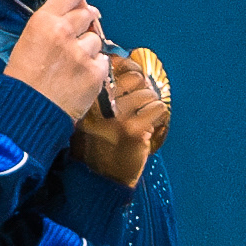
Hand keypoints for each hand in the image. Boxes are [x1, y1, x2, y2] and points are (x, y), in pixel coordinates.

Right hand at [4, 0, 108, 122]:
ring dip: (88, 49)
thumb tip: (75, 15)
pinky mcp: (95, 74)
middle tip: (75, 39)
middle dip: (84, 24)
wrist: (25, 115)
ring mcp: (82, 54)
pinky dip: (95, 69)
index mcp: (43, 22)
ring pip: (96, 39)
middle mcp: (64, 32)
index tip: (76, 8)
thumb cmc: (21, 81)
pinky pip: (103, 61)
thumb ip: (50, 25)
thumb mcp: (27, 42)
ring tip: (72, 65)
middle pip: (88, 13)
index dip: (77, 0)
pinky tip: (79, 77)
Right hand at [73, 54, 168, 187]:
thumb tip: (127, 66)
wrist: (100, 178)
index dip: (129, 68)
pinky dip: (159, 115)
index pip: (111, 66)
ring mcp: (115, 117)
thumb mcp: (92, 115)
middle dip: (142, 86)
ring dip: (151, 102)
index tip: (134, 75)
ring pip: (147, 92)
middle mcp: (98, 104)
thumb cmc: (99, 144)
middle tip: (142, 99)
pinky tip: (151, 124)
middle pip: (133, 77)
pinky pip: (156, 108)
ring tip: (145, 115)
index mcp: (86, 97)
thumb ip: (104, 92)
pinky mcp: (132, 130)